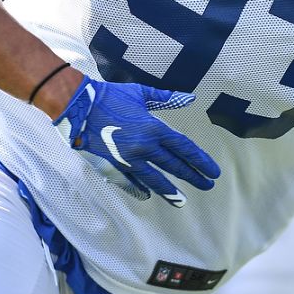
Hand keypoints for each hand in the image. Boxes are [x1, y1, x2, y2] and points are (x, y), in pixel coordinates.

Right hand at [53, 76, 220, 207]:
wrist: (80, 106)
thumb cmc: (111, 96)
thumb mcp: (141, 93)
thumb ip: (167, 98)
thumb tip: (190, 98)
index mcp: (154, 128)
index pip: (184, 148)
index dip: (200, 160)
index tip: (213, 171)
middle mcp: (145, 146)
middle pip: (174, 165)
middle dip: (192, 176)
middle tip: (207, 185)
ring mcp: (129, 158)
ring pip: (155, 177)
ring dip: (170, 190)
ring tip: (183, 200)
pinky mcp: (115, 163)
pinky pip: (131, 179)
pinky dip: (141, 188)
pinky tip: (150, 194)